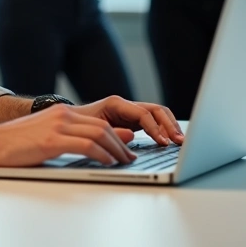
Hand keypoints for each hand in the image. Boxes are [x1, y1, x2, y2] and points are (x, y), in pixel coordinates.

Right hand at [0, 104, 137, 166]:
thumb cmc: (14, 145)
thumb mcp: (46, 136)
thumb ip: (70, 137)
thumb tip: (96, 146)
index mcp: (61, 112)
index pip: (97, 122)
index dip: (116, 136)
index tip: (124, 149)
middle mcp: (62, 114)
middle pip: (102, 127)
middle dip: (120, 144)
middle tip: (129, 158)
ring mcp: (56, 126)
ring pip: (98, 134)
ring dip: (116, 150)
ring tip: (123, 162)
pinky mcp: (51, 140)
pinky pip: (86, 145)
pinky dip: (102, 154)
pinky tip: (107, 162)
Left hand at [70, 95, 184, 145]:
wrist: (66, 125)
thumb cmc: (77, 127)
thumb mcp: (90, 129)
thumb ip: (111, 132)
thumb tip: (131, 136)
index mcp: (115, 104)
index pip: (143, 114)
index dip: (155, 128)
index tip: (163, 142)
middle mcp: (125, 106)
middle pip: (156, 110)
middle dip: (169, 125)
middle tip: (179, 141)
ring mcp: (130, 112)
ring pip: (158, 115)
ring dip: (170, 126)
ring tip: (179, 141)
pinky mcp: (132, 121)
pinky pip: (153, 122)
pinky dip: (163, 130)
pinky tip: (169, 141)